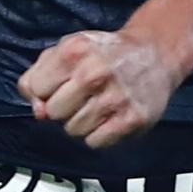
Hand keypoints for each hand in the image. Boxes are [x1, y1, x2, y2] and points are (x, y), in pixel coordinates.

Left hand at [23, 30, 179, 149]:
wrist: (155, 53)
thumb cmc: (105, 54)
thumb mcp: (67, 49)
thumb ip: (38, 76)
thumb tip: (38, 112)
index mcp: (74, 51)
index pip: (37, 88)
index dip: (47, 89)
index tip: (63, 83)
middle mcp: (95, 73)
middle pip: (53, 112)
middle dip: (63, 107)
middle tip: (82, 95)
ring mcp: (115, 98)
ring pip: (73, 130)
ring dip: (81, 122)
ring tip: (98, 105)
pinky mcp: (132, 119)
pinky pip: (95, 142)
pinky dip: (98, 134)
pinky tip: (109, 117)